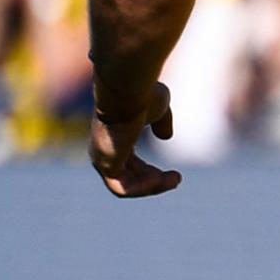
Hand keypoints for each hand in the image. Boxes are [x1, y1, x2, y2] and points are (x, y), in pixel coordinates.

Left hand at [89, 81, 179, 197]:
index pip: (131, 165)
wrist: (128, 91)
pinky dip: (142, 188)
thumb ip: (162, 122)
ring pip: (125, 186)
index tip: (176, 174)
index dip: (152, 174)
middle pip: (128, 178)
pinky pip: (121, 188)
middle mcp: (104, 150)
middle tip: (177, 178)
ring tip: (172, 179)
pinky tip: (160, 179)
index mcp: (115, 139)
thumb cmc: (142, 95)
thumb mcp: (159, 108)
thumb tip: (166, 136)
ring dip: (151, 188)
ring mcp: (102, 158)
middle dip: (155, 182)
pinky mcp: (105, 162)